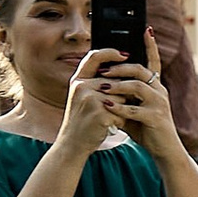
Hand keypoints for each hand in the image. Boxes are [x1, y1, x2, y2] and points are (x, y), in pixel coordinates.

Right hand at [58, 45, 137, 164]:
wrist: (72, 144)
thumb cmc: (82, 121)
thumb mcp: (82, 97)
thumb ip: (96, 83)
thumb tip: (121, 71)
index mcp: (78, 80)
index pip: (94, 57)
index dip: (110, 52)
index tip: (125, 53)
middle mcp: (82, 86)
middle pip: (116, 81)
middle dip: (121, 95)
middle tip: (112, 109)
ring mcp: (90, 99)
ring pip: (122, 97)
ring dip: (122, 110)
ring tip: (109, 118)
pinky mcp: (100, 113)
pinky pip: (122, 112)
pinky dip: (120, 121)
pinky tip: (110, 126)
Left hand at [104, 37, 182, 166]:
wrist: (164, 150)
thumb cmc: (147, 128)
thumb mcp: (133, 107)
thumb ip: (122, 96)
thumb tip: (103, 83)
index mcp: (156, 87)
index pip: (154, 61)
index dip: (151, 45)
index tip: (147, 29)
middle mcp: (160, 91)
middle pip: (140, 70)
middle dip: (120, 67)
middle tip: (103, 69)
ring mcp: (159, 104)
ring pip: (138, 86)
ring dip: (118, 85)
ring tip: (102, 86)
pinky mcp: (156, 118)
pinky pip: (135, 109)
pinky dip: (119, 107)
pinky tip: (107, 106)